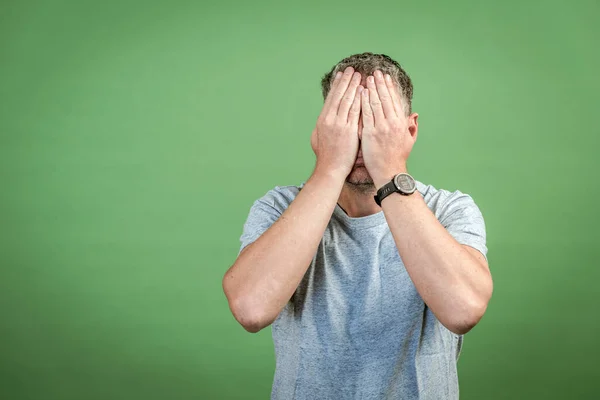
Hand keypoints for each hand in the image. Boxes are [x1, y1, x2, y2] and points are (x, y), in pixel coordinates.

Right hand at [311, 67, 362, 178]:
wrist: (331, 169)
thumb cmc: (326, 156)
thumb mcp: (318, 138)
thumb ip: (322, 126)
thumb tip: (322, 120)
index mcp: (322, 120)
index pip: (330, 98)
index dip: (336, 85)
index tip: (341, 75)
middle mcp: (329, 119)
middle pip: (338, 95)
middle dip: (345, 81)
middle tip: (351, 69)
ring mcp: (339, 124)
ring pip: (347, 100)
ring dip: (353, 86)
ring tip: (359, 75)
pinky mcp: (348, 130)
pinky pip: (355, 111)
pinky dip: (359, 99)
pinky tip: (364, 91)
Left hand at [361, 70, 416, 187]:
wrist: (389, 173)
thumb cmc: (398, 158)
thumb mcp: (409, 141)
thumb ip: (412, 126)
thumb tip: (414, 115)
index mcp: (401, 123)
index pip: (394, 101)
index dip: (389, 88)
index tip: (386, 77)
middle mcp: (392, 123)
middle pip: (385, 98)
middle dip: (380, 83)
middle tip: (375, 72)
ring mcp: (381, 127)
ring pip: (375, 103)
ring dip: (371, 89)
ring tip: (367, 78)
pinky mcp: (371, 133)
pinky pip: (366, 114)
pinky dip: (363, 102)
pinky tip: (360, 93)